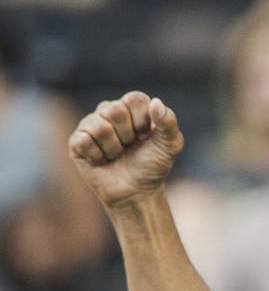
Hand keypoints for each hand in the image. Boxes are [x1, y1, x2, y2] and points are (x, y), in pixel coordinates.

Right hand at [68, 91, 184, 207]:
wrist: (136, 191)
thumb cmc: (153, 165)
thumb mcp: (170, 146)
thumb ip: (169, 123)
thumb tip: (156, 102)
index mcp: (132, 107)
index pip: (134, 99)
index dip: (142, 121)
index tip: (145, 136)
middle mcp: (109, 110)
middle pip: (115, 110)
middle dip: (128, 135)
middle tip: (130, 146)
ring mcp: (90, 124)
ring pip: (100, 127)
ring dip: (114, 148)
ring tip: (116, 154)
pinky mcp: (76, 141)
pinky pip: (84, 141)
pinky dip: (98, 156)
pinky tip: (102, 160)